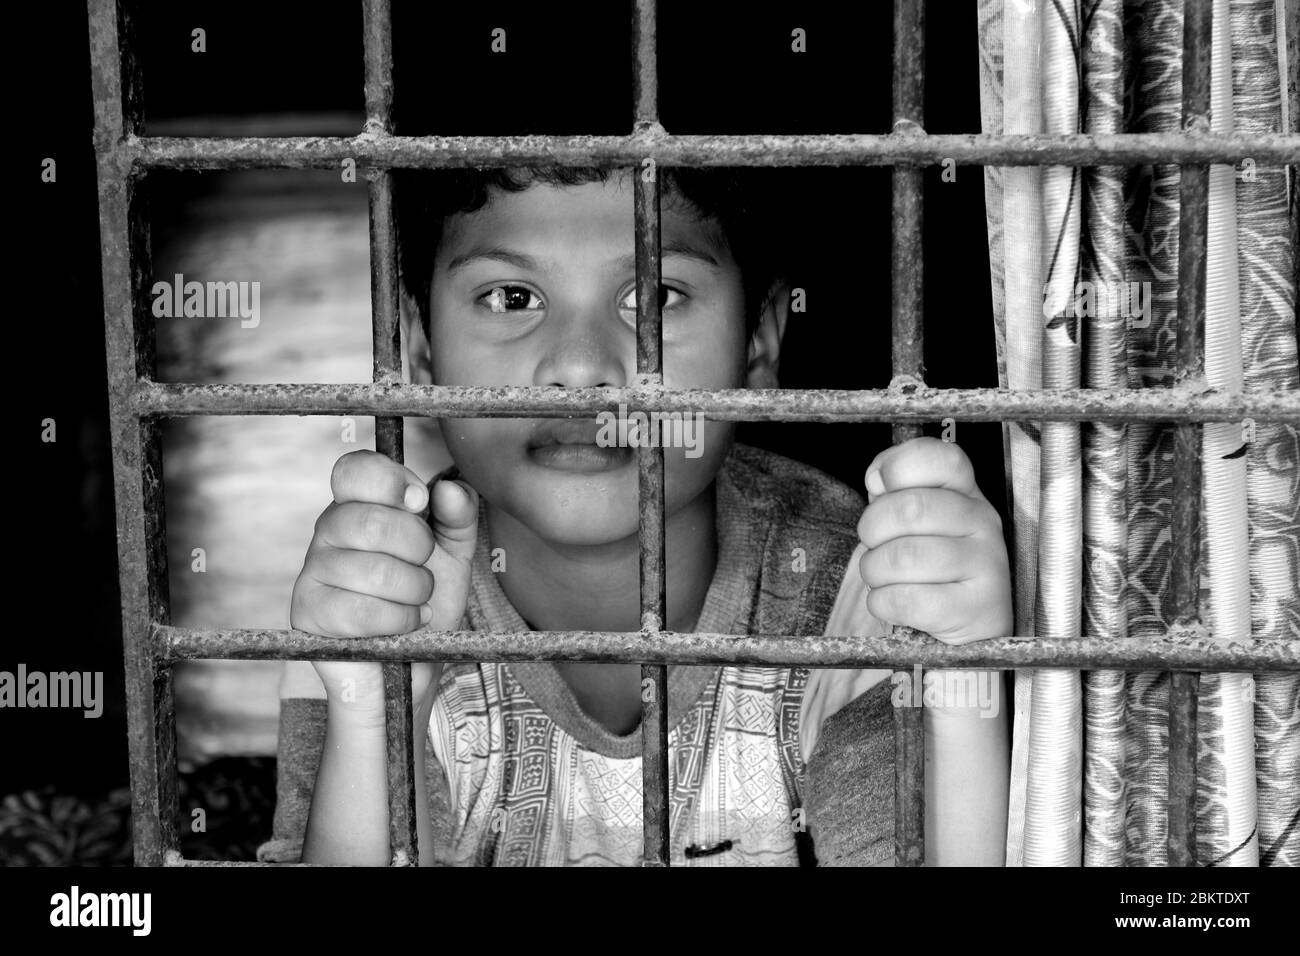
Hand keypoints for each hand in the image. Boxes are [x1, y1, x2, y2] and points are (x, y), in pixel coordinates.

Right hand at [290, 450, 478, 705]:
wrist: (415, 664)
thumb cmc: (427, 600)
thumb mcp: (454, 552)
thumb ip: (458, 515)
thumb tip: (448, 488)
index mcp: (359, 505)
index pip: (353, 469)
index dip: (390, 480)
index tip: (419, 502)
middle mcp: (329, 531)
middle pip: (371, 520)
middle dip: (417, 548)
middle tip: (423, 567)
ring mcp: (313, 571)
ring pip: (373, 569)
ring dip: (413, 591)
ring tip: (417, 601)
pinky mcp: (308, 612)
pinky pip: (361, 609)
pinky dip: (399, 620)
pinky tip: (403, 625)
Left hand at [857, 437, 1011, 644]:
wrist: (971, 623)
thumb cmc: (932, 563)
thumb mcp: (916, 518)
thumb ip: (893, 489)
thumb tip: (877, 477)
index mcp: (966, 491)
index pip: (943, 457)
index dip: (898, 465)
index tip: (880, 486)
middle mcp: (983, 522)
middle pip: (911, 508)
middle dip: (871, 528)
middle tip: (872, 543)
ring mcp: (986, 565)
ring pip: (904, 558)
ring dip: (873, 569)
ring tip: (880, 576)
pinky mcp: (977, 609)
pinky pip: (907, 601)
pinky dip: (881, 602)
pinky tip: (889, 600)